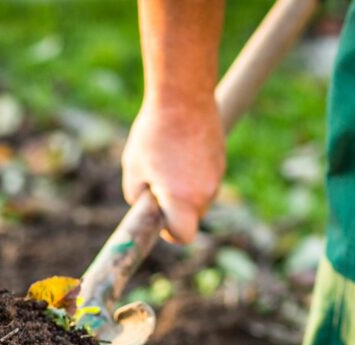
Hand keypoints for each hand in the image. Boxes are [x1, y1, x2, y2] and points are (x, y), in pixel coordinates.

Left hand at [121, 96, 224, 243]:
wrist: (183, 96)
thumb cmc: (154, 133)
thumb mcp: (133, 169)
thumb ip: (138, 197)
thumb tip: (148, 207)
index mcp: (182, 200)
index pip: (183, 237)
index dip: (169, 232)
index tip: (159, 217)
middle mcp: (205, 193)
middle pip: (191, 217)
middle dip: (175, 208)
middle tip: (156, 181)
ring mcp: (217, 177)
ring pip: (198, 197)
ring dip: (184, 188)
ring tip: (167, 159)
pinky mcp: (221, 161)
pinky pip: (205, 178)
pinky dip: (193, 172)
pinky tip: (180, 148)